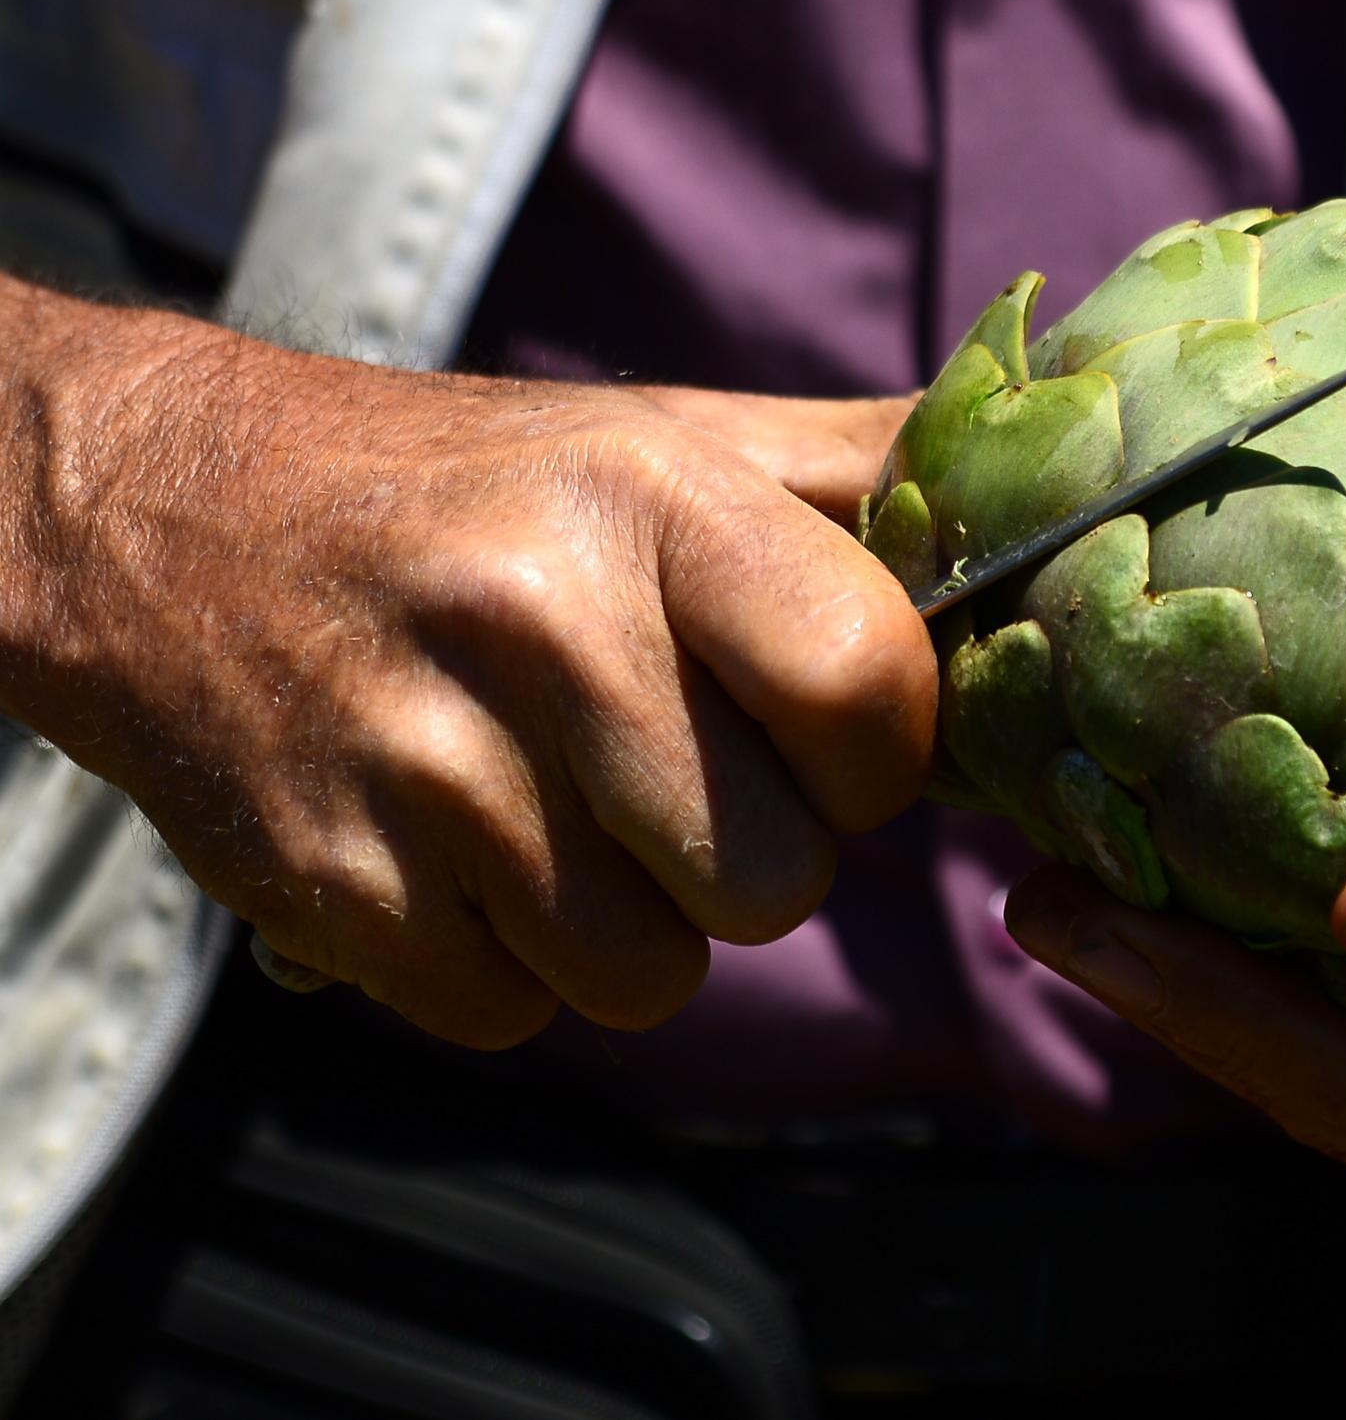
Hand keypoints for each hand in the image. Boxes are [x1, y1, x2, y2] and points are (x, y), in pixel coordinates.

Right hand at [4, 304, 934, 1047]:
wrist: (168, 516)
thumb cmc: (476, 489)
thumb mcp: (670, 437)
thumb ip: (869, 475)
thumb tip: (1071, 485)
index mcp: (654, 498)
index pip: (869, 694)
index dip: (876, 755)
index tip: (824, 732)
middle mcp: (541, 622)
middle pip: (778, 883)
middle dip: (752, 854)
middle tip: (667, 769)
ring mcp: (425, 766)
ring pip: (652, 978)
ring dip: (629, 921)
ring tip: (553, 800)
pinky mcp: (333, 886)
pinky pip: (515, 1015)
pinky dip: (503, 960)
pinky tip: (455, 845)